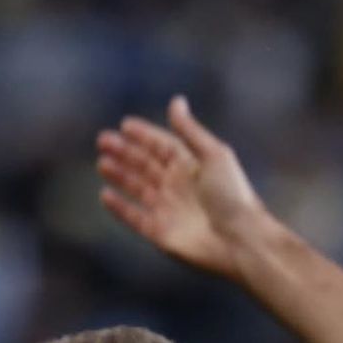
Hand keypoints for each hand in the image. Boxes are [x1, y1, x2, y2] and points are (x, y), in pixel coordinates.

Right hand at [96, 96, 267, 274]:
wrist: (241, 240)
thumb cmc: (233, 196)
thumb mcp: (213, 154)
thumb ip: (190, 130)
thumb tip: (176, 101)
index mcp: (191, 166)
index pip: (162, 146)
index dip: (144, 136)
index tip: (125, 125)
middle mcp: (178, 187)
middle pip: (146, 165)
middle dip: (125, 152)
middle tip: (103, 140)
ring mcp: (168, 211)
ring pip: (137, 189)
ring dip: (120, 175)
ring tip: (102, 162)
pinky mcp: (161, 234)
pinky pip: (135, 218)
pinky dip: (120, 208)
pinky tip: (105, 194)